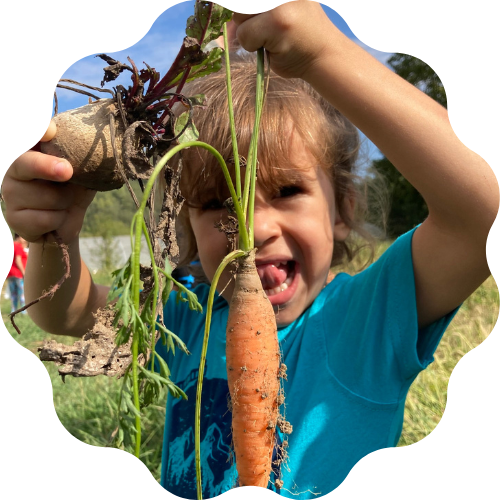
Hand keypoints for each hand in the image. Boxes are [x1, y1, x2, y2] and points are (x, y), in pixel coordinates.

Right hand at [2, 121, 95, 244]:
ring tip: (62, 204)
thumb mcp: (80, 173)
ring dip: (65, 202)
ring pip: (47, 196)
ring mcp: (10, 194)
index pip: (31, 139)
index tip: (51, 132)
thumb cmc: (72, 191)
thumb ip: (80, 159)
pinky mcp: (14, 219)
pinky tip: (55, 219)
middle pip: (25, 164)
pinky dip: (59, 220)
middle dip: (46, 166)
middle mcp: (13, 169)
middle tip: (67, 171)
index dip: (39, 132)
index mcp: (29, 152)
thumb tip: (94, 148)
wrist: (66, 223)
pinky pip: (46, 219)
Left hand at [232, 0, 337, 79]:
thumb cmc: (296, 33)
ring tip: (269, 36)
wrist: (323, 55)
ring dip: (248, 31)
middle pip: (238, 4)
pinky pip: (245, 34)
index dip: (237, 11)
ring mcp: (282, 3)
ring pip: (238, 15)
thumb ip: (254, 9)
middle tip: (260, 28)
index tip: (246, 18)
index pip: (241, 3)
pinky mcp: (277, 22)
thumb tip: (216, 14)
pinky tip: (272, 47)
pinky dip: (252, 46)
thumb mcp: (276, 9)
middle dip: (242, 17)